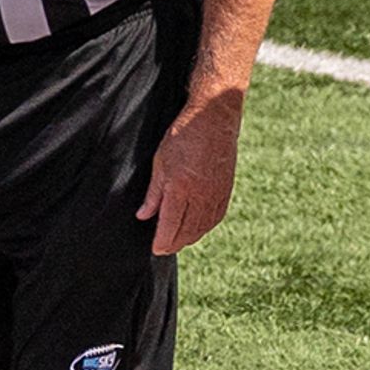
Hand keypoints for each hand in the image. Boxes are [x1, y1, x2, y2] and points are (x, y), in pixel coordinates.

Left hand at [137, 89, 243, 255]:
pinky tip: (197, 229)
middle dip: (173, 243)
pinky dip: (204, 228)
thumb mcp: (160, 162)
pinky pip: (215, 218)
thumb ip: (154, 193)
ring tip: (177, 241)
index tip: (155, 249)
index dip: (161, 241)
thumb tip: (144, 215)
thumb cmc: (183, 136)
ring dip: (189, 238)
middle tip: (163, 248)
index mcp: (181, 189)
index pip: (170, 227)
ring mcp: (216, 195)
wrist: (214, 119)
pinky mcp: (226, 191)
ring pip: (202, 228)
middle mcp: (201, 196)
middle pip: (186, 232)